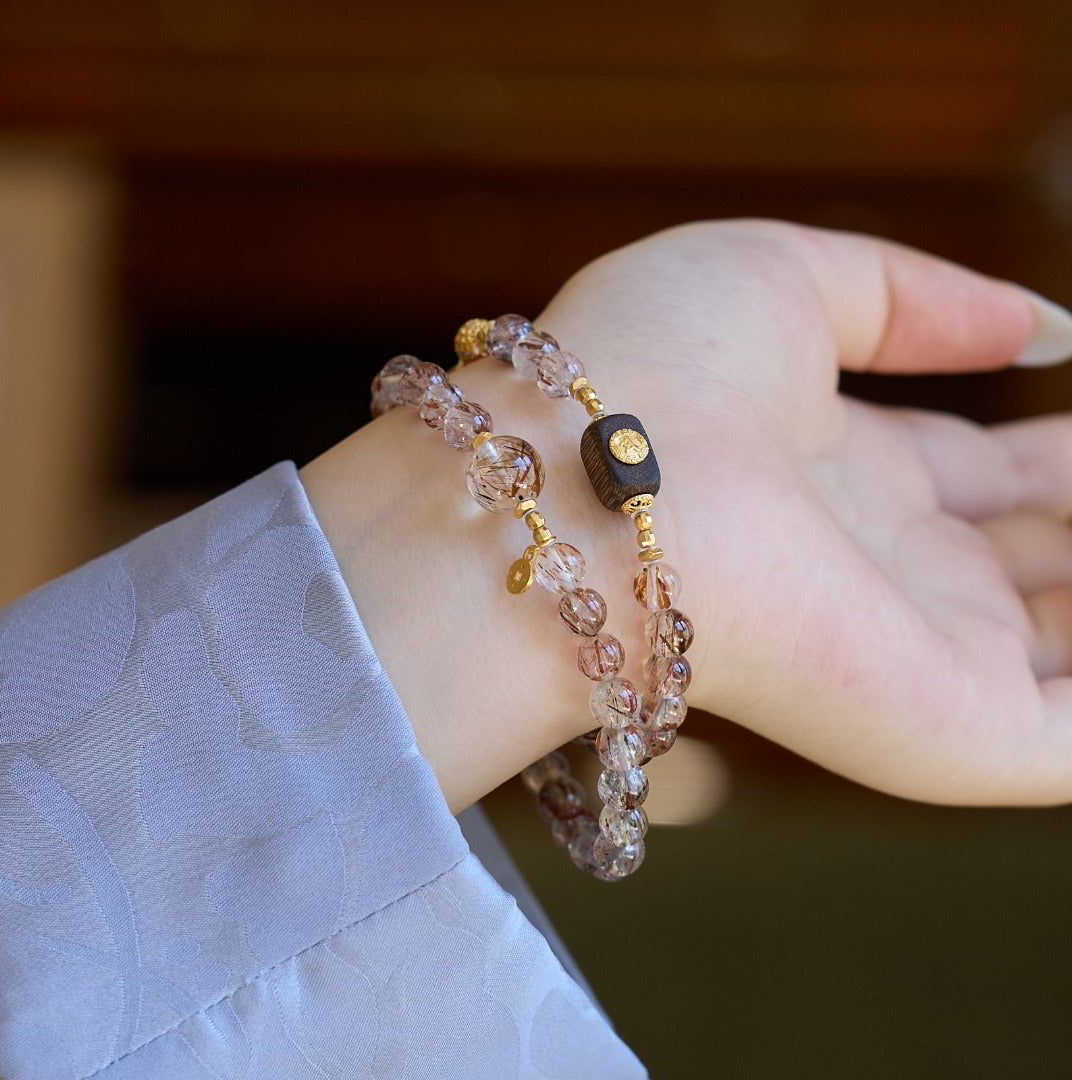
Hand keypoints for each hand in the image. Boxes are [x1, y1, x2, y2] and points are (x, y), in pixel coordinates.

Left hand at [303, 220, 1071, 809]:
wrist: (588, 484)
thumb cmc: (657, 365)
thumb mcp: (787, 283)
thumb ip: (917, 297)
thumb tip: (1041, 331)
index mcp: (847, 474)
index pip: (985, 474)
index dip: (1058, 455)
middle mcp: (885, 571)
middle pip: (1037, 558)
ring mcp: (920, 656)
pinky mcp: (944, 732)